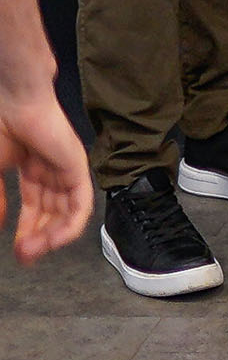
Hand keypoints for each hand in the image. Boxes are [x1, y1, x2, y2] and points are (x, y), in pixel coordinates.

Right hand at [0, 82, 91, 262]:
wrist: (15, 102)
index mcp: (31, 168)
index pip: (34, 206)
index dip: (26, 229)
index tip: (18, 251)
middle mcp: (50, 170)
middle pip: (50, 212)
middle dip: (38, 237)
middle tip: (25, 258)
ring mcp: (65, 169)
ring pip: (65, 212)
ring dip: (49, 236)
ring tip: (32, 253)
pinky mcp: (77, 168)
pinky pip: (80, 204)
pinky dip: (70, 225)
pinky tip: (55, 240)